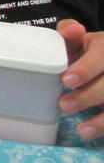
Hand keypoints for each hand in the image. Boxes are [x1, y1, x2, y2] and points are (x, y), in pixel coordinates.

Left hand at [57, 19, 103, 139]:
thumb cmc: (94, 53)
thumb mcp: (83, 40)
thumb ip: (70, 33)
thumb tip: (71, 29)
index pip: (101, 55)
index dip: (85, 69)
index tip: (66, 80)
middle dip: (88, 96)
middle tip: (64, 105)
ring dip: (102, 119)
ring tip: (82, 130)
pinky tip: (92, 133)